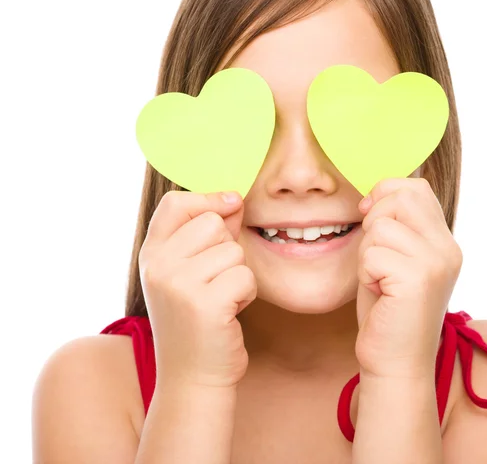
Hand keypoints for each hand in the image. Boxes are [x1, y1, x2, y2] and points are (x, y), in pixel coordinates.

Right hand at [138, 190, 257, 388]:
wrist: (192, 376)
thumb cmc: (196, 319)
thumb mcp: (190, 272)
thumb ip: (210, 234)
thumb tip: (235, 199)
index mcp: (151, 254)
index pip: (176, 203)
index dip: (207, 200)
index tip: (230, 206)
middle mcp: (158, 266)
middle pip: (213, 222)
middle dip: (227, 248)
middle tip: (215, 280)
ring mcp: (178, 285)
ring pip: (234, 251)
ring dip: (238, 275)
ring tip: (221, 299)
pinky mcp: (205, 304)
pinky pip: (245, 276)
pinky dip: (246, 294)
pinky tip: (230, 313)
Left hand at [354, 177, 462, 378]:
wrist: (395, 361)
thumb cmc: (387, 310)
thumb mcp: (395, 259)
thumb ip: (396, 226)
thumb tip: (375, 191)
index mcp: (443, 241)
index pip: (416, 187)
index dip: (385, 193)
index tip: (370, 217)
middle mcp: (447, 248)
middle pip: (401, 196)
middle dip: (374, 220)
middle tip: (375, 256)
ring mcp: (436, 262)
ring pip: (381, 225)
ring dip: (367, 253)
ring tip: (379, 279)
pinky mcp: (419, 278)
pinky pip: (373, 253)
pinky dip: (365, 272)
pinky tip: (379, 293)